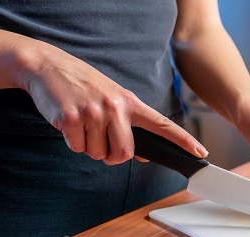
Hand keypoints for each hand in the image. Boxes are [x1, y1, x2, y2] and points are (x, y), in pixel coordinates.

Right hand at [25, 47, 206, 164]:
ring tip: (83, 124)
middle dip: (113, 156)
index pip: (163, 125)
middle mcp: (115, 107)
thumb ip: (130, 124)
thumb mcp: (113, 98)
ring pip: (98, 153)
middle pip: (124, 153)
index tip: (201, 152)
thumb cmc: (84, 85)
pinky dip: (72, 142)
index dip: (183, 140)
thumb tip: (143, 156)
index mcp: (130, 103)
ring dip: (89, 147)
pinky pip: (77, 148)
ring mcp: (93, 112)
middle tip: (102, 144)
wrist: (48, 66)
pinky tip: (69, 123)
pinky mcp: (71, 118)